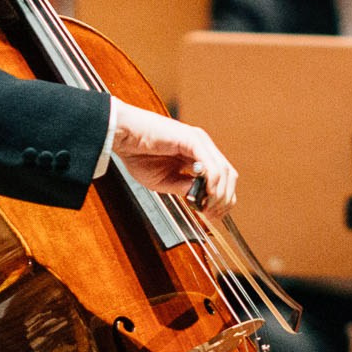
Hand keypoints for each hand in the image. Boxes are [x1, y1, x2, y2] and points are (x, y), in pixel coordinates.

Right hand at [109, 103, 237, 214]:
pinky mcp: (192, 140)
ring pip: (224, 172)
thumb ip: (185, 188)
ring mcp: (200, 142)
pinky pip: (211, 165)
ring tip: (207, 208)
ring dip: (219, 195)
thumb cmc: (138, 154)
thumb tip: (203, 199)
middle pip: (229, 176)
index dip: (222, 199)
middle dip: (224, 200)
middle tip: (212, 215)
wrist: (123, 136)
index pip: (223, 178)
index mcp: (198, 155)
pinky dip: (212, 184)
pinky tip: (205, 196)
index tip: (213, 215)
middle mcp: (202, 146)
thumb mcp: (164, 181)